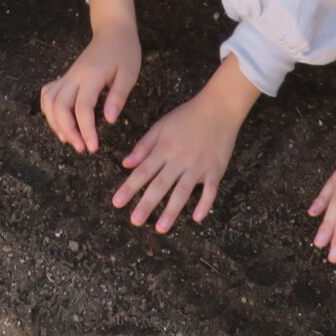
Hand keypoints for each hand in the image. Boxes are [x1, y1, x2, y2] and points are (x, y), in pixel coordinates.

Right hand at [41, 0, 141, 152]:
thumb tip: (109, 119)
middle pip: (59, 107)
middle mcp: (73, 77)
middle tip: (82, 148)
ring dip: (55, 123)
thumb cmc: (124, 52)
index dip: (86, 130)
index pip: (82, 108)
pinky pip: (47, 94)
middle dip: (68, 131)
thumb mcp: (129, 73)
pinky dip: (49, 111)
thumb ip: (118, 96)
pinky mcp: (65, 77)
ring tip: (70, 139)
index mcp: (91, 76)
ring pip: (49, 102)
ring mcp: (66, 77)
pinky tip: (60, 123)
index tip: (93, 147)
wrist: (112, 31)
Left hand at [112, 58, 259, 232]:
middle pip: (160, 185)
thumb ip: (143, 146)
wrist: (219, 108)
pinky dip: (204, 204)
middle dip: (146, 204)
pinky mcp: (215, 169)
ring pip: (182, 191)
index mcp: (164, 149)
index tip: (117, 203)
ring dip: (171, 211)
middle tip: (135, 221)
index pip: (143, 172)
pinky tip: (197, 218)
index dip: (129, 188)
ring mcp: (198, 166)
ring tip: (160, 228)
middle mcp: (179, 160)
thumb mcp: (161, 126)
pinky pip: (210, 190)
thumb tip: (126, 164)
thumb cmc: (187, 116)